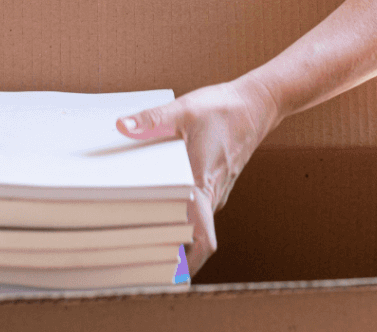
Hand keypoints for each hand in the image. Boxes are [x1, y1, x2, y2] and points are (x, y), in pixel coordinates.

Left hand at [116, 76, 279, 276]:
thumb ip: (152, 120)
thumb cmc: (223, 108)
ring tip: (137, 235)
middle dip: (168, 253)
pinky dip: (179, 214)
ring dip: (173, 233)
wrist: (255, 104)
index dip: (184, 264)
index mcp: (203, 183)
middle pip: (192, 239)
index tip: (159, 273)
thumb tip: (122, 125)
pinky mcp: (213, 183)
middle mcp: (211, 195)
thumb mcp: (183, 110)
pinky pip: (196, 209)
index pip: (202, 241)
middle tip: (135, 257)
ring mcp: (214, 191)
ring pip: (194, 225)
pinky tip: (155, 204)